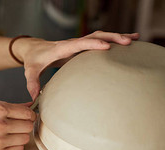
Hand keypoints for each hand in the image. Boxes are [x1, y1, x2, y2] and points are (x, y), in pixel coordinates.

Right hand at [0, 101, 35, 149]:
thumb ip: (10, 108)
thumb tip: (29, 105)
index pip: (27, 113)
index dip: (29, 115)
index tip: (27, 117)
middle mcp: (0, 124)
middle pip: (28, 126)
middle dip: (25, 125)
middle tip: (17, 126)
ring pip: (25, 138)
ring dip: (20, 136)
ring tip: (8, 135)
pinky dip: (14, 146)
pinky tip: (5, 143)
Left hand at [12, 31, 139, 99]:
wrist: (34, 49)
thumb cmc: (33, 60)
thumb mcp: (30, 71)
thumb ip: (32, 83)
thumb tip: (34, 97)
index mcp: (60, 48)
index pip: (77, 44)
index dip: (91, 44)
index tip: (106, 46)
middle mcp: (71, 43)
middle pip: (93, 36)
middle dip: (110, 37)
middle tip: (127, 42)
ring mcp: (78, 44)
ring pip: (100, 36)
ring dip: (116, 36)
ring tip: (134, 39)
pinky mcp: (82, 47)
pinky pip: (100, 41)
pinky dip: (113, 40)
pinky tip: (129, 41)